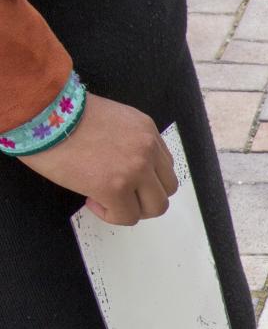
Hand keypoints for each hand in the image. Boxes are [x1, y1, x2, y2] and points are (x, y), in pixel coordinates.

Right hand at [17, 93, 177, 224]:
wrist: (40, 111)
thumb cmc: (61, 114)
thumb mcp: (110, 121)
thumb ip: (127, 142)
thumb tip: (125, 168)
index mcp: (146, 130)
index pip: (164, 167)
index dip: (145, 179)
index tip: (122, 178)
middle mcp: (147, 149)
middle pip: (166, 189)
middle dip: (144, 197)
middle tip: (120, 196)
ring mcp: (135, 169)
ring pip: (155, 207)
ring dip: (132, 209)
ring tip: (106, 200)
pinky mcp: (116, 188)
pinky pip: (127, 217)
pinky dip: (110, 215)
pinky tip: (91, 200)